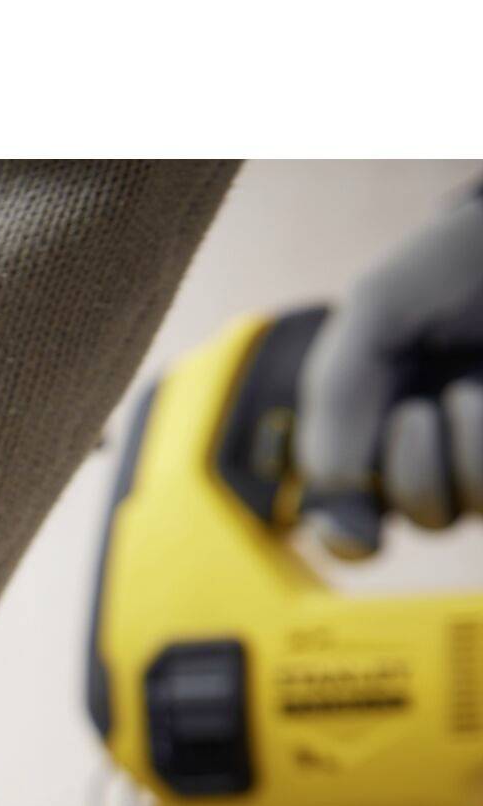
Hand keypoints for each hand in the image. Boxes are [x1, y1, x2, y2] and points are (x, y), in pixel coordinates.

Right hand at [297, 191, 482, 554]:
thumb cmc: (447, 270)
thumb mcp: (374, 315)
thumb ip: (338, 398)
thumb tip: (336, 498)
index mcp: (373, 433)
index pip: (351, 527)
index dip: (346, 536)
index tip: (354, 523)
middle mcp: (436, 451)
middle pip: (417, 518)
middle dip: (411, 473)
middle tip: (416, 409)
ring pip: (469, 508)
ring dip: (466, 457)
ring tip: (467, 391)